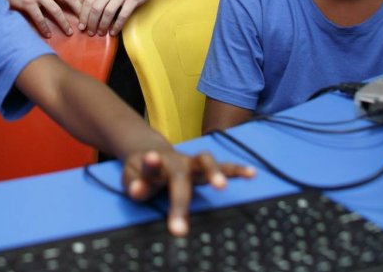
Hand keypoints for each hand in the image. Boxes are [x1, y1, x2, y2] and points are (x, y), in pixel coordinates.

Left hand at [79, 0, 160, 35]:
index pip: (88, 0)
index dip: (83, 15)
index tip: (81, 26)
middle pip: (96, 7)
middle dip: (91, 22)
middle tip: (90, 32)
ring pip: (108, 12)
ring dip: (103, 25)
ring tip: (101, 33)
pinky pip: (123, 15)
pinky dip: (117, 25)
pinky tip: (113, 32)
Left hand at [123, 149, 254, 235]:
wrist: (151, 152)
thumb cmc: (142, 170)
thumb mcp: (131, 176)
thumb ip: (135, 184)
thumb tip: (137, 190)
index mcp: (155, 165)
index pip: (150, 168)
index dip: (150, 166)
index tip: (146, 171)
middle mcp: (176, 162)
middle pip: (180, 178)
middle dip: (180, 203)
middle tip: (179, 230)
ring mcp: (192, 163)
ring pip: (205, 161)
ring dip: (213, 172)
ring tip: (220, 186)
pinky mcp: (204, 167)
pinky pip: (224, 165)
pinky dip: (237, 169)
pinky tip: (251, 173)